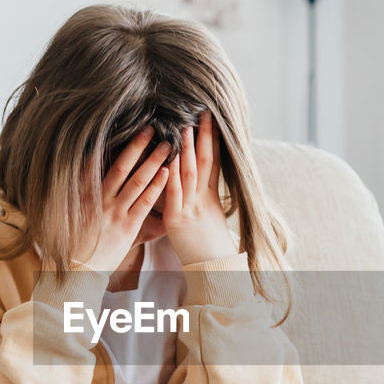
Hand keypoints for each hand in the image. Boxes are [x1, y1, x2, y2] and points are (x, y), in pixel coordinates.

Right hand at [75, 127, 170, 272]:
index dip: (109, 143)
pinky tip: (167, 172)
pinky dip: (157, 186)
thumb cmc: (74, 245)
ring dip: (153, 161)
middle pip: (121, 165)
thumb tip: (82, 176)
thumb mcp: (68, 215)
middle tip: (151, 126)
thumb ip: (79, 195)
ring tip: (167, 145)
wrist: (75, 271)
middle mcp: (99, 198)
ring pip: (136, 180)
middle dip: (136, 145)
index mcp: (83, 193)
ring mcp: (114, 212)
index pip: (96, 161)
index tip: (122, 126)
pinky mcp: (127, 227)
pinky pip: (144, 202)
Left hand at [163, 111, 236, 265]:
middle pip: (203, 161)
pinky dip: (172, 179)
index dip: (212, 139)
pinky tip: (168, 163)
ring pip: (189, 174)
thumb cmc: (210, 249)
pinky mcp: (177, 222)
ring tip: (183, 128)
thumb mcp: (210, 219)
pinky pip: (174, 196)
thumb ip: (203, 199)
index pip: (212, 162)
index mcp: (209, 197)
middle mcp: (202, 199)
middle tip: (201, 112)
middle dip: (202, 136)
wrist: (215, 271)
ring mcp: (190, 209)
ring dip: (186, 150)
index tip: (211, 119)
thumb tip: (202, 185)